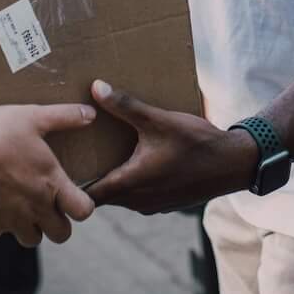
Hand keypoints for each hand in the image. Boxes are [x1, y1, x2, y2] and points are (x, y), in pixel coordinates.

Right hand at [0, 103, 98, 246]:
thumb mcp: (30, 117)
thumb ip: (63, 116)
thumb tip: (90, 113)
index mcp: (51, 183)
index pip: (84, 212)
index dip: (83, 206)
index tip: (74, 196)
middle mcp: (37, 208)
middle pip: (61, 235)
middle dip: (58, 224)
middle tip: (47, 205)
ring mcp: (12, 221)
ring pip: (31, 239)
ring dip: (30, 227)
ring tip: (21, 206)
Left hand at [85, 80, 259, 215]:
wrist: (234, 164)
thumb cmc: (197, 143)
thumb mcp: (159, 120)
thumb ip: (125, 106)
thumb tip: (96, 88)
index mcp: (131, 183)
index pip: (88, 195)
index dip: (70, 184)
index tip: (59, 168)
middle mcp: (138, 201)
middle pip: (101, 196)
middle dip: (88, 179)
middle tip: (74, 158)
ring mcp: (152, 206)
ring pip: (120, 197)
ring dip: (111, 180)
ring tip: (100, 156)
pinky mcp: (164, 203)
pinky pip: (137, 197)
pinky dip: (130, 183)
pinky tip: (132, 161)